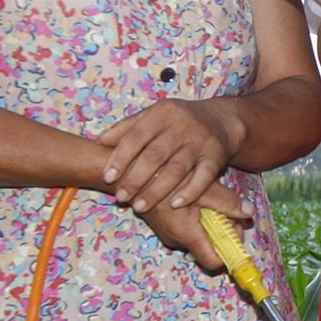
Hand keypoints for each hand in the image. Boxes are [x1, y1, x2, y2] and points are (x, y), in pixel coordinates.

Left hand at [97, 98, 243, 212]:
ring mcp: (201, 142)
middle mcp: (182, 125)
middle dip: (135, 179)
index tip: (107, 177)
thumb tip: (99, 141)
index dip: (121, 157)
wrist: (221, 120)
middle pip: (155, 155)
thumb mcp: (154, 116)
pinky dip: (190, 192)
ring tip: (139, 206)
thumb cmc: (178, 121)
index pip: (137, 136)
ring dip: (157, 190)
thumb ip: (128, 128)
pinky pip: (203, 177)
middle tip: (121, 197)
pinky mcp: (216, 157)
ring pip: (176, 169)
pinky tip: (174, 205)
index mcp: (162, 113)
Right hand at [138, 180, 251, 273]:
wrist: (130, 172)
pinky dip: (197, 217)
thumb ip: (227, 202)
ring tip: (210, 199)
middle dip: (222, 232)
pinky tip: (196, 197)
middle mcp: (177, 240)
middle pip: (209, 248)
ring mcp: (169, 234)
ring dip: (210, 222)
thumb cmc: (166, 178)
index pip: (214, 262)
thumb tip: (249, 213)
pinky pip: (187, 228)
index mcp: (187, 235)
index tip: (236, 232)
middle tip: (227, 209)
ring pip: (199, 236)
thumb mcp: (202, 187)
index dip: (229, 252)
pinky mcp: (165, 225)